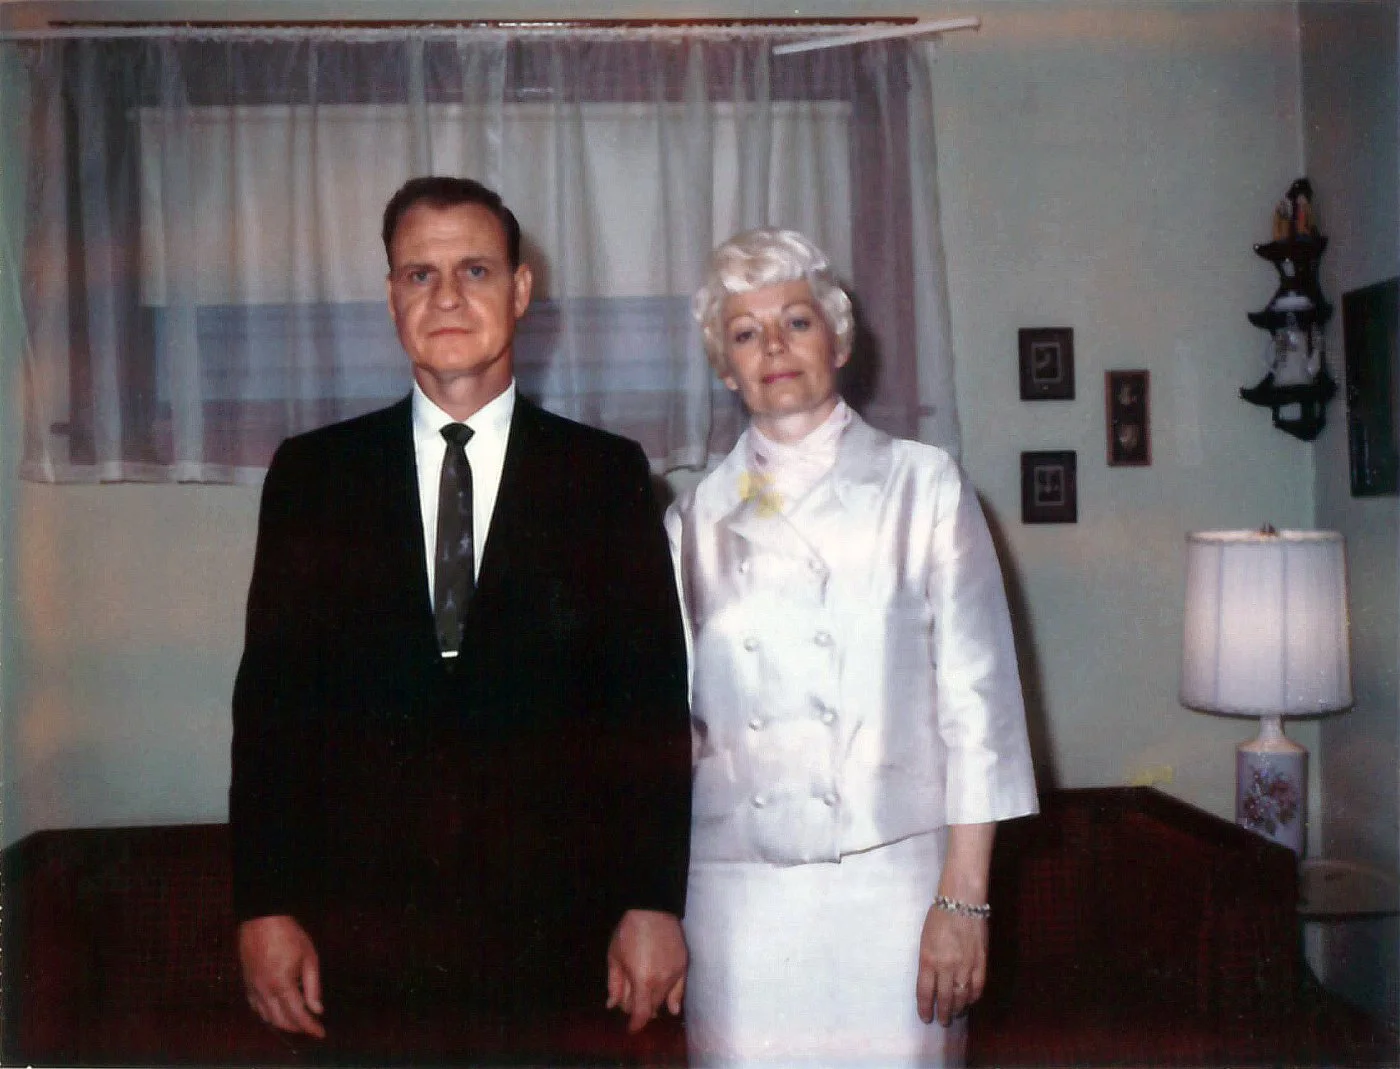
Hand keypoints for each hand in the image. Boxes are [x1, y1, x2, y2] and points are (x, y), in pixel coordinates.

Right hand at [238, 914, 325, 1038]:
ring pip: (266, 1017)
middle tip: (311, 1027)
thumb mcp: (309, 957)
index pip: (298, 1015)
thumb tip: (317, 1009)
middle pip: (281, 1021)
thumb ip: (313, 986)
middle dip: (297, 1027)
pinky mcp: (246, 983)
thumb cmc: (289, 935)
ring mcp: (253, 988)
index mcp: (282, 984)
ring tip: (297, 1022)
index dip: (310, 1027)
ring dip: (282, 1023)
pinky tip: (276, 1013)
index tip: (320, 1033)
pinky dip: (266, 1015)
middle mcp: (264, 991)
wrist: (262, 919)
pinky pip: (255, 1007)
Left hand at [606, 909, 687, 1032]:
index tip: (630, 1028)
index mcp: (643, 981)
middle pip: (651, 1007)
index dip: (635, 1025)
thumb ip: (615, 984)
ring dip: (654, 1001)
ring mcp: (675, 973)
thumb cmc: (629, 931)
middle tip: (630, 1000)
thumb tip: (612, 1005)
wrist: (653, 908)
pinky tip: (673, 1008)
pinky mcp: (684, 965)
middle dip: (640, 1009)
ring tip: (645, 994)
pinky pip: (680, 990)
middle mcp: (662, 981)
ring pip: (664, 999)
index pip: (641, 1014)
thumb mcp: (615, 957)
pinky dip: (675, 1000)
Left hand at [915, 903, 986, 1026]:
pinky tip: (969, 1002)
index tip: (926, 1018)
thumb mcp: (924, 941)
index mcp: (928, 960)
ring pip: (961, 998)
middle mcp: (946, 967)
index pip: (925, 993)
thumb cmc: (938, 918)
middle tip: (941, 1021)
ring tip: (954, 1014)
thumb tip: (931, 983)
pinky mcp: (981, 963)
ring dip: (957, 1009)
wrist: (962, 902)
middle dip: (942, 1014)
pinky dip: (972, 998)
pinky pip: (977, 988)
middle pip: (944, 999)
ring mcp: (965, 966)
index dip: (925, 1008)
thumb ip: (927, 963)